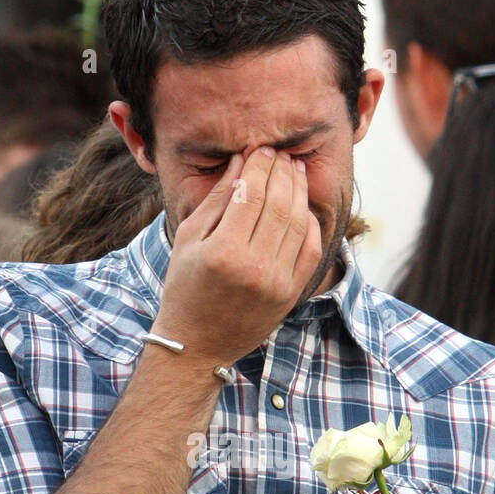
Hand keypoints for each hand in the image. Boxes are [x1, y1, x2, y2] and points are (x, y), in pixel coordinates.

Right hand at [153, 146, 321, 364]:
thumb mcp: (189, 240)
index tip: (261, 148)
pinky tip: (302, 205)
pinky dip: (309, 223)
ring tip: (294, 171)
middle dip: (282, 172)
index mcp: (224, 251)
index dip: (260, 165)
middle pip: (279, 204)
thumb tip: (241, 162)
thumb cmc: (184, 288)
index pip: (251, 193)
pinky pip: (310, 249)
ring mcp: (277, 283)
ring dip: (299, 192)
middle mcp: (255, 267)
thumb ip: (217, 200)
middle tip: (281, 154)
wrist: (197, 345)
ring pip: (299, 223)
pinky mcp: (290, 294)